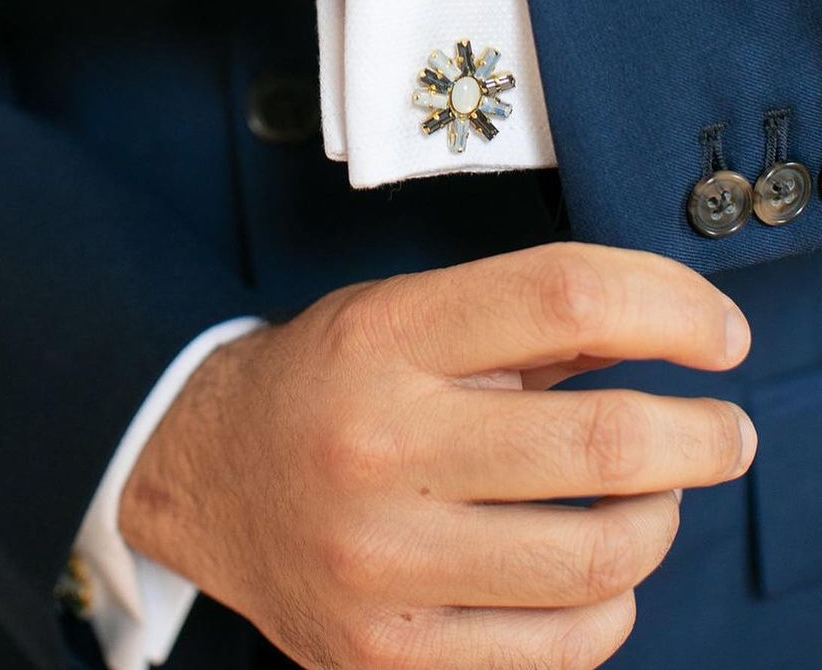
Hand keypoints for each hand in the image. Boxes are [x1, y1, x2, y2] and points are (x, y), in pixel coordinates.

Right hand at [120, 243, 755, 669]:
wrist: (207, 477)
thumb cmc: (324, 381)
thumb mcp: (404, 313)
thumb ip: (526, 320)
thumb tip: (668, 326)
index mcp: (385, 337)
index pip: (562, 297)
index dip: (669, 307)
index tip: (717, 332)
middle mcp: (378, 443)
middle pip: (604, 441)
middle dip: (704, 435)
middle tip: (725, 430)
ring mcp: (380, 561)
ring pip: (597, 558)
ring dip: (663, 520)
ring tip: (657, 498)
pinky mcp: (386, 651)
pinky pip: (557, 647)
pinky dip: (612, 605)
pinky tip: (602, 570)